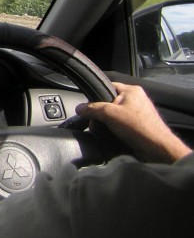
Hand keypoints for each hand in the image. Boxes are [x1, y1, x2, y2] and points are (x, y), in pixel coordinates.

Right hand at [76, 82, 191, 162]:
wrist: (158, 149)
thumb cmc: (139, 128)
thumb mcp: (110, 114)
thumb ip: (92, 109)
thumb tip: (79, 108)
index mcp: (131, 90)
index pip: (107, 87)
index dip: (95, 96)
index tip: (88, 107)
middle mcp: (136, 99)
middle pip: (109, 102)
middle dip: (101, 114)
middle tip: (96, 122)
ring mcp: (138, 113)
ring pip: (114, 115)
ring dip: (107, 124)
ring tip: (105, 131)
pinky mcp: (138, 126)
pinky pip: (120, 125)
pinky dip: (114, 130)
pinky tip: (113, 136)